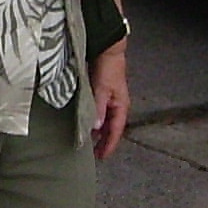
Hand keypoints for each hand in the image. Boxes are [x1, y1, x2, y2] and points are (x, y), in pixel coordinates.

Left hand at [89, 42, 130, 157]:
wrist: (107, 50)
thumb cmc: (108, 68)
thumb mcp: (102, 89)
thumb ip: (98, 108)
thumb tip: (96, 128)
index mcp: (121, 106)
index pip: (116, 131)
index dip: (109, 145)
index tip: (102, 157)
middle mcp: (117, 105)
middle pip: (111, 129)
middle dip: (104, 142)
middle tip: (95, 155)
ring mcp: (109, 100)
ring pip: (105, 122)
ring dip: (99, 133)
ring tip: (89, 143)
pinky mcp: (101, 94)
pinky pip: (99, 113)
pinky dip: (95, 121)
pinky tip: (87, 124)